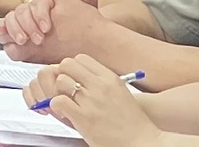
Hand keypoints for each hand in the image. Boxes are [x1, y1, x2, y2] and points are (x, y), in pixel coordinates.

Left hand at [37, 54, 159, 146]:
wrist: (142, 143)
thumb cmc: (132, 123)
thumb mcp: (120, 93)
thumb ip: (101, 83)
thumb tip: (78, 77)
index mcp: (110, 78)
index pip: (81, 58)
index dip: (73, 68)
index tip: (73, 79)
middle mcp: (101, 86)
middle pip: (67, 64)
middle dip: (63, 75)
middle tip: (65, 90)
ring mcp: (92, 101)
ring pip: (61, 81)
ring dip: (59, 91)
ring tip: (65, 103)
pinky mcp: (85, 118)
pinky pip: (59, 101)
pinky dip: (56, 106)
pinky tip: (63, 112)